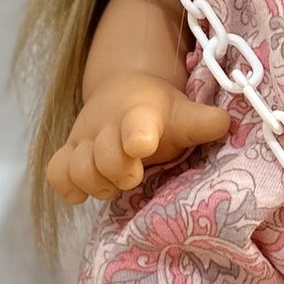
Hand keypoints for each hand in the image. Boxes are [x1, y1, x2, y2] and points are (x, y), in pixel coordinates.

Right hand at [46, 73, 231, 203]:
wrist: (123, 94)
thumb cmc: (160, 113)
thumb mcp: (183, 113)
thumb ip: (203, 121)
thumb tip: (227, 123)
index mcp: (140, 113)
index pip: (136, 124)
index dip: (137, 136)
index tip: (143, 147)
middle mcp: (107, 125)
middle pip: (103, 157)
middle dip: (120, 173)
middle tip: (136, 174)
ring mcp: (84, 140)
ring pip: (77, 169)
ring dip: (96, 183)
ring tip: (114, 182)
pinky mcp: (69, 153)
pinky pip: (56, 174)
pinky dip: (68, 186)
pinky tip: (86, 189)